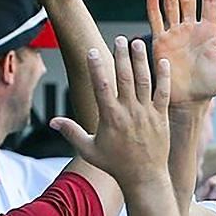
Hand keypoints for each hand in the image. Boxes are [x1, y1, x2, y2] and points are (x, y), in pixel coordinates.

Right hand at [51, 38, 171, 186]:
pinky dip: (164, 76)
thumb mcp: (89, 150)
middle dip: (121, 56)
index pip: (101, 86)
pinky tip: (163, 61)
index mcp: (110, 117)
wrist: (144, 177)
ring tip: (137, 42)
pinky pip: (163, 93)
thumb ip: (71, 132)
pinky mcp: (161, 117)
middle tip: (119, 39)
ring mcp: (146, 113)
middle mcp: (129, 112)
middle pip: (124, 77)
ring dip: (141, 60)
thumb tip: (51, 121)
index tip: (93, 50)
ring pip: (144, 81)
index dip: (96, 67)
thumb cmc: (115, 164)